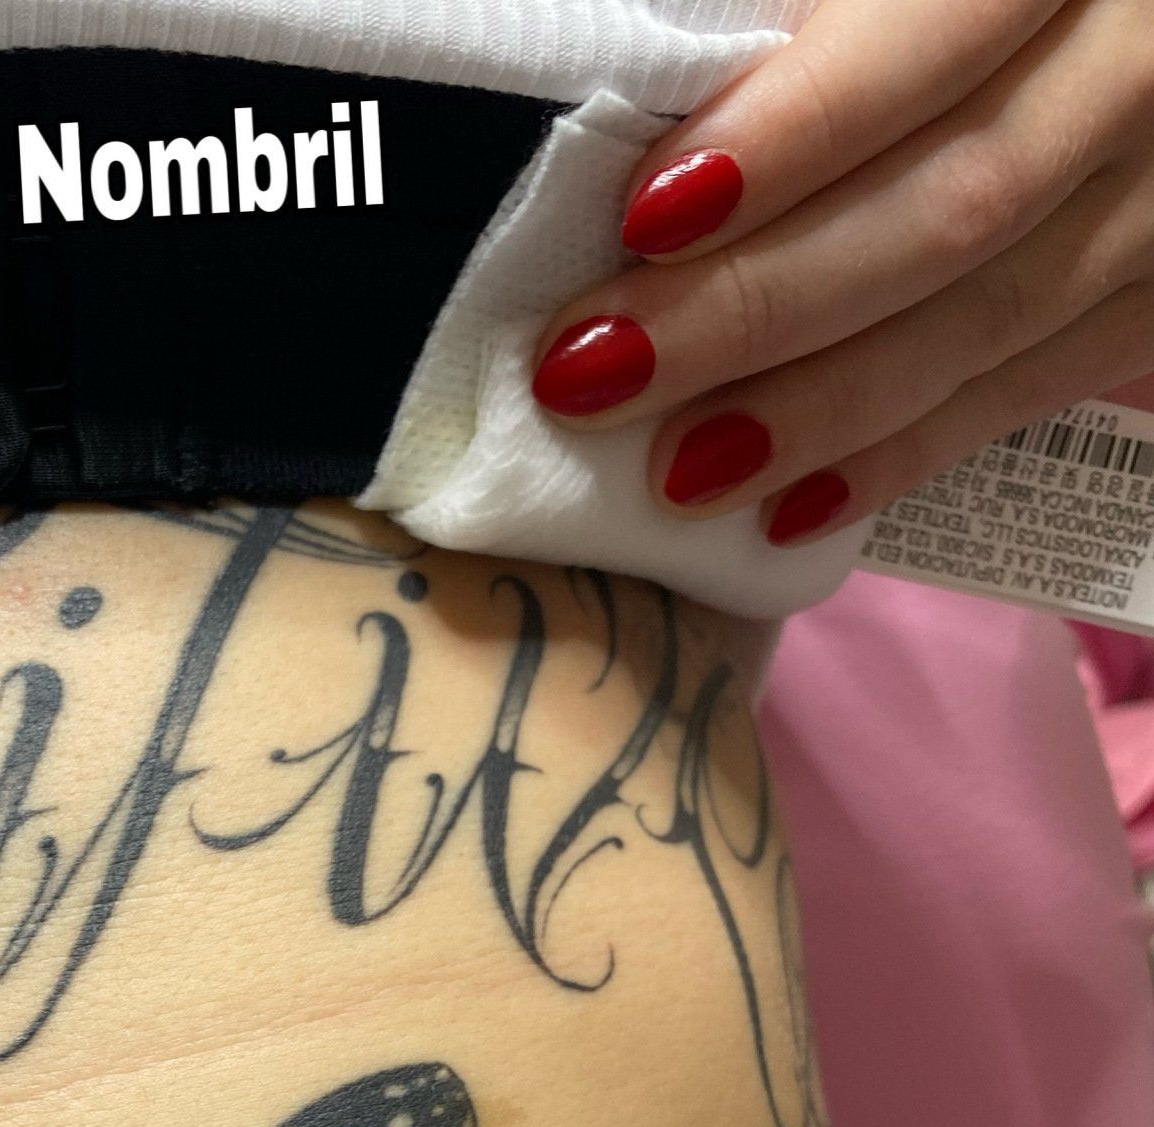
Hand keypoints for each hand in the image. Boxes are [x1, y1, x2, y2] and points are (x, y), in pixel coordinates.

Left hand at [529, 0, 1153, 544]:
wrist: (1119, 48)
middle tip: (600, 372)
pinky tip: (789, 504)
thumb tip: (670, 146)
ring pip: (985, 317)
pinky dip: (903, 452)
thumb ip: (825, 24)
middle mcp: (1141, 66)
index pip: (927, 44)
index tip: (646, 216)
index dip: (791, 137)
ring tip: (675, 468)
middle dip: (755, 306)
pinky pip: (1034, 388)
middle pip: (946, 205)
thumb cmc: (961, 11)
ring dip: (814, 407)